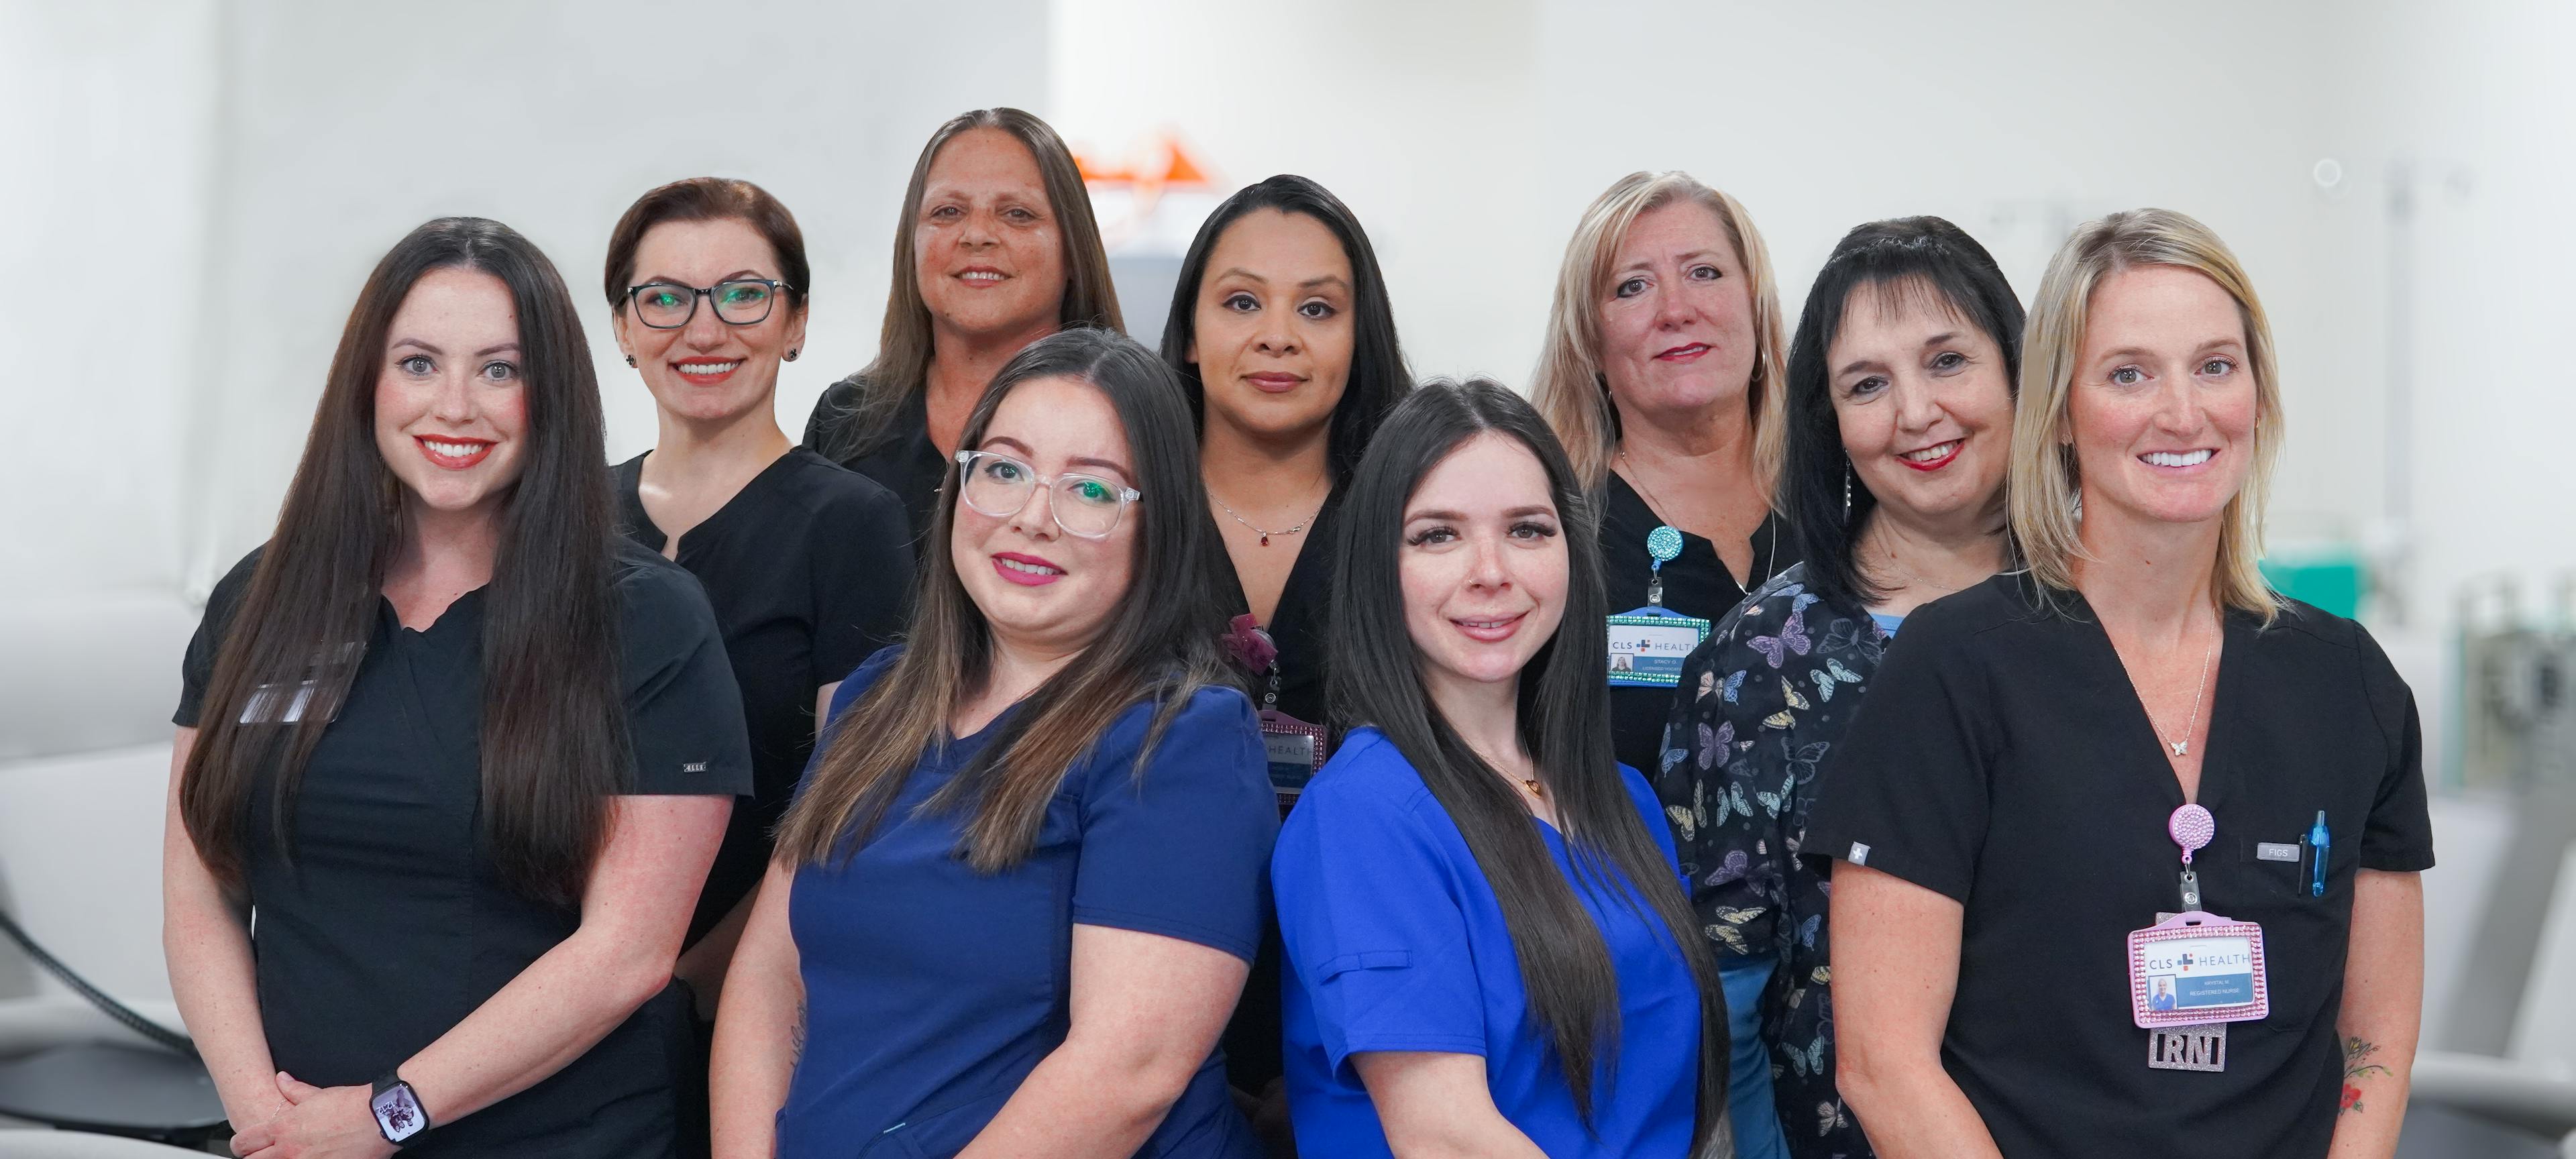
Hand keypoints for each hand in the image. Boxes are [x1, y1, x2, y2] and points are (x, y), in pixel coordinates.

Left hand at [229, 1072, 397, 1158]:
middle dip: (255, 1157)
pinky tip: (314, 1157)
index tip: (246, 1145)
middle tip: (265, 1153)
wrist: (379, 1118)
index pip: (244, 1142)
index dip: (241, 1144)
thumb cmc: (351, 1106)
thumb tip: (282, 1080)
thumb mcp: (318, 1094)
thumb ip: (294, 1090)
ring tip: (292, 1154)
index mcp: (283, 1129)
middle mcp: (289, 1151)